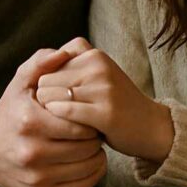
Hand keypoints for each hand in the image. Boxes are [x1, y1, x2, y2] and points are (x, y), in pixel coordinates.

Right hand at [0, 48, 106, 186]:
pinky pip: (83, 186)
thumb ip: (41, 62)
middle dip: (95, 135)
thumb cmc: (10, 113)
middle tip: (94, 128)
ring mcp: (37, 177)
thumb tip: (64, 52)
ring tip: (92, 143)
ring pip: (88, 167)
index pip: (79, 123)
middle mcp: (32, 152)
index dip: (90, 117)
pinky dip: (94, 173)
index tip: (89, 112)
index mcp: (29, 121)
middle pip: (86, 146)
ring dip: (97, 154)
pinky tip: (90, 160)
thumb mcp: (19, 83)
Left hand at [36, 38, 173, 162]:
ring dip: (50, 116)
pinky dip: (60, 123)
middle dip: (45, 101)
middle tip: (54, 117)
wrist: (150, 126)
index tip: (52, 103)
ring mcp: (103, 88)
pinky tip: (67, 131)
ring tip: (60, 125)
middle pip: (45, 82)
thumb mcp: (95, 75)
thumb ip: (70, 64)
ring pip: (52, 97)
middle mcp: (98, 66)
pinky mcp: (106, 112)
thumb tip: (36, 70)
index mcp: (94, 55)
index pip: (47, 67)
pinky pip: (67, 113)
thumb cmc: (115, 103)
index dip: (44, 88)